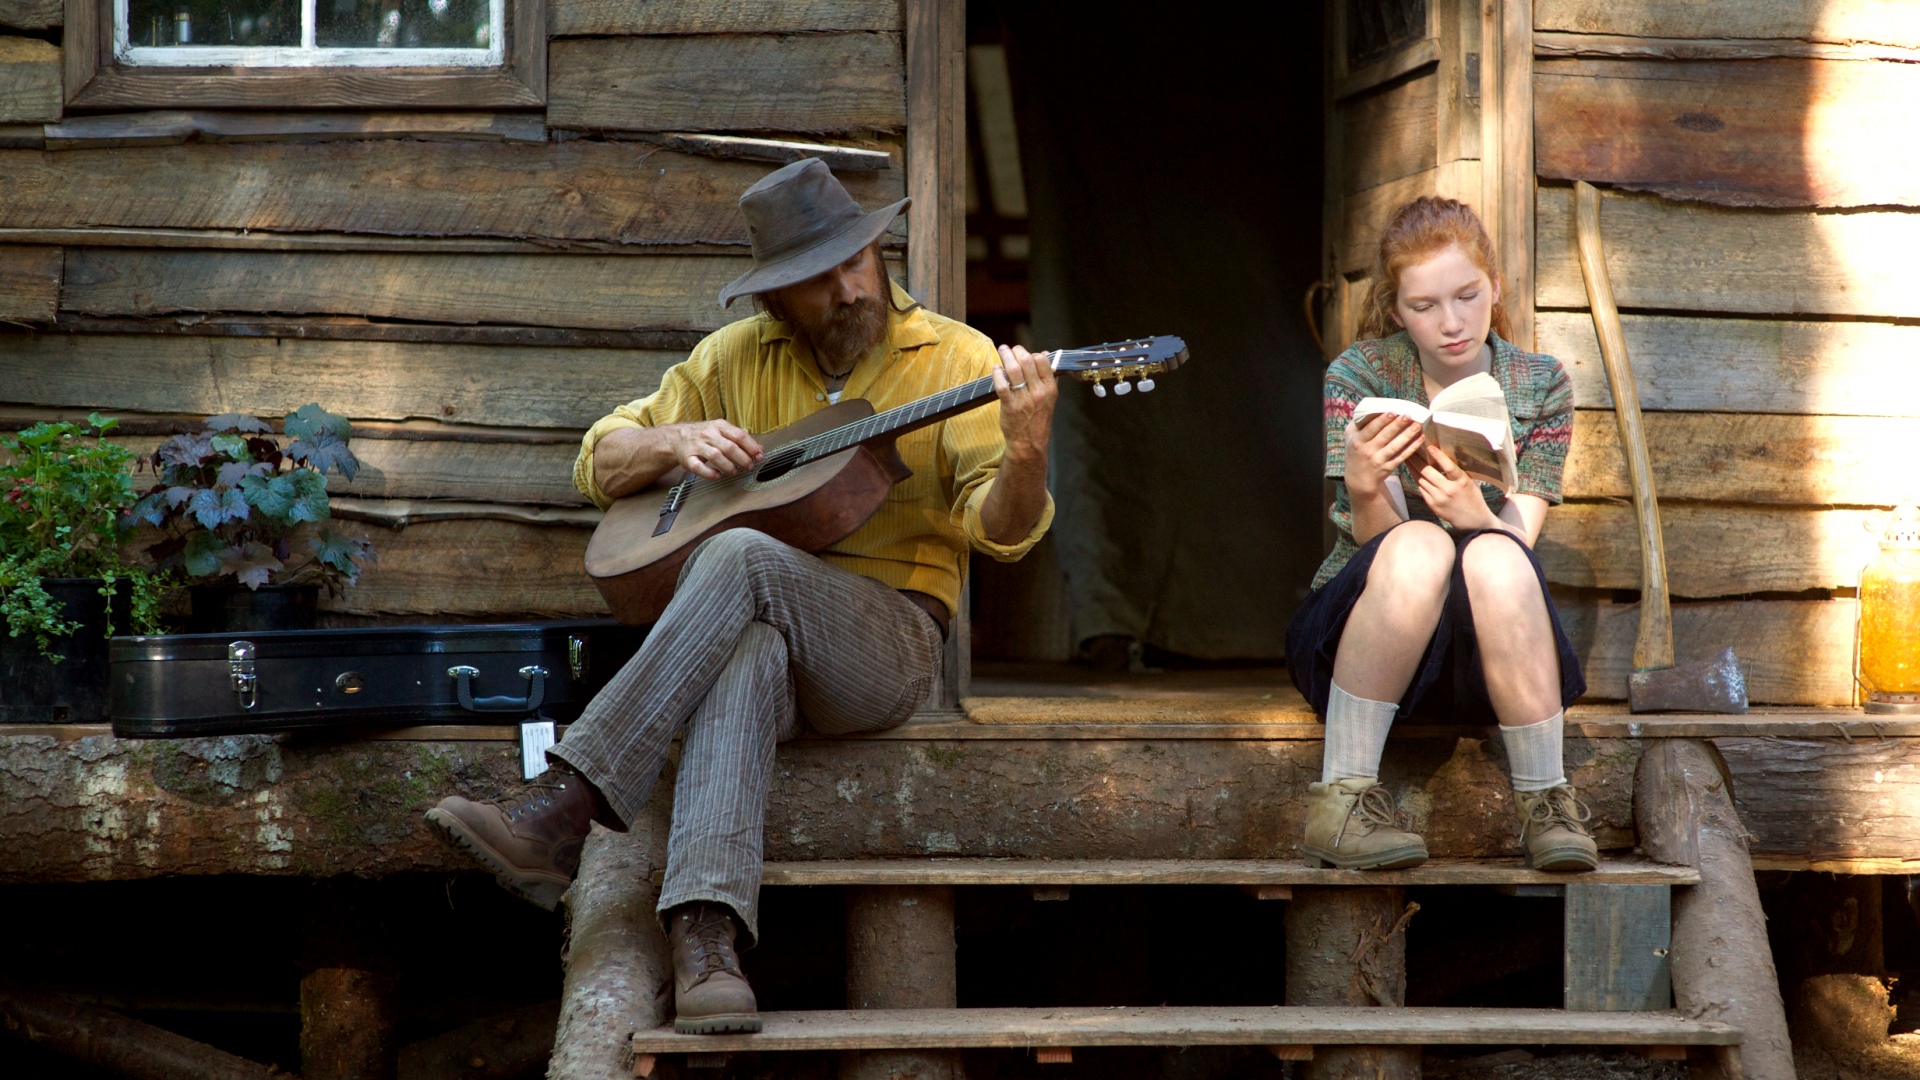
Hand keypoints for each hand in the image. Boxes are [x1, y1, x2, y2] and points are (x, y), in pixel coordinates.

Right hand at [664, 420, 763, 479]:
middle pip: (729, 447)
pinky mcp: (688, 458)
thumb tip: (759, 450)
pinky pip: (699, 467)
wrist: (677, 437)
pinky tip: (718, 475)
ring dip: (728, 467)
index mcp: (719, 426)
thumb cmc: (704, 436)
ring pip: (715, 456)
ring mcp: (697, 446)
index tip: (759, 457)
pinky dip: (710, 473)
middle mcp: (708, 434)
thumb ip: (740, 439)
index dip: (751, 447)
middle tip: (749, 466)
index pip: (739, 436)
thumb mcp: (722, 431)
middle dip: (743, 459)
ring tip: (734, 471)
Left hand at [993, 344, 1058, 462]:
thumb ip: (1048, 376)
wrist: (1029, 443)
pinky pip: (1002, 385)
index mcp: (1050, 389)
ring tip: (1002, 351)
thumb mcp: (1050, 398)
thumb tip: (1045, 354)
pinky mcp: (1010, 406)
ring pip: (1014, 370)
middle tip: (1010, 349)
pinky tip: (996, 369)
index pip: (1042, 361)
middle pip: (1027, 362)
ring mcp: (1024, 399)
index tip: (1025, 354)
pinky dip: (997, 374)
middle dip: (1017, 351)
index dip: (1032, 354)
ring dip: (1006, 357)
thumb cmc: (1038, 419)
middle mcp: (1038, 392)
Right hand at [1342, 413, 1424, 496]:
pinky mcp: (1388, 467)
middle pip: (1384, 436)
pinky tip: (1420, 438)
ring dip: (1407, 435)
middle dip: (1397, 425)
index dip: (1382, 420)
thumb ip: (1359, 423)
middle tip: (1408, 415)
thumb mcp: (1350, 437)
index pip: (1370, 429)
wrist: (1358, 479)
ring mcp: (1379, 460)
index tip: (1393, 412)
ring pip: (1395, 446)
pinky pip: (1402, 456)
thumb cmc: (1355, 452)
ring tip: (1417, 425)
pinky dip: (1412, 447)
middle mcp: (1367, 451)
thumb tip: (1373, 407)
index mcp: (1357, 441)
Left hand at [1416, 445, 1497, 529]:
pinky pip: (1421, 487)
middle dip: (1417, 459)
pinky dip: (1416, 477)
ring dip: (1413, 467)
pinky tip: (1412, 470)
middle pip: (1428, 473)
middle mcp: (1448, 490)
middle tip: (1411, 448)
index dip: (1439, 456)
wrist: (1472, 521)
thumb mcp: (1469, 481)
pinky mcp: (1432, 504)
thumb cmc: (1472, 497)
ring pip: (1421, 479)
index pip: (1449, 467)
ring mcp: (1438, 498)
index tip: (1430, 447)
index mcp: (1461, 482)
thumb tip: (1446, 453)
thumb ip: (1458, 471)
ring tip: (1407, 456)